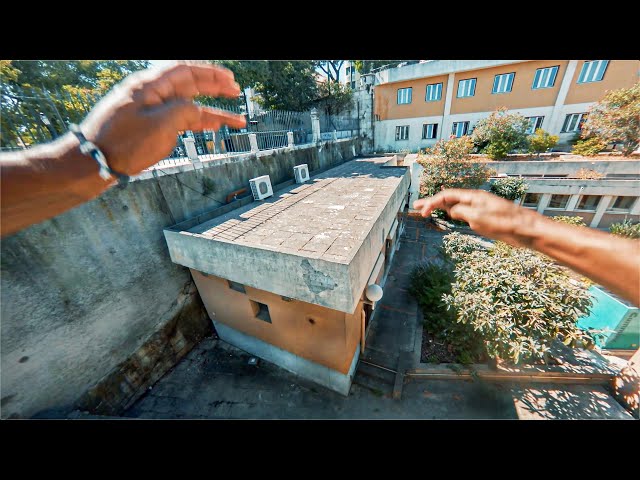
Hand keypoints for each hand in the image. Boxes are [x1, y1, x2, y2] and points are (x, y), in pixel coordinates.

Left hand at [78, 62, 245, 175]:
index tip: (230, 78)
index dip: (210, 73)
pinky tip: (213, 127)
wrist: (93, 162)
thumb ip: (185, 112)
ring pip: (188, 106)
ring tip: (235, 119)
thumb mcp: (160, 126)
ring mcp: (150, 111)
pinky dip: (198, 123)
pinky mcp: (149, 127)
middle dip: (214, 88)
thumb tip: (198, 110)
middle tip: (235, 91)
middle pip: (189, 85)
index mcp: (150, 86)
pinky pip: (179, 120)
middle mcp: (151, 94)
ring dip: (212, 112)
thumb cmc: (122, 144)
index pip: (185, 70)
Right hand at [413, 189, 541, 247]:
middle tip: (416, 205)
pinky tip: (449, 215)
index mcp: (473, 196)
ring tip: (428, 210)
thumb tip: (452, 210)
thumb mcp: (478, 218)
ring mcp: (480, 208)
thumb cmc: (505, 223)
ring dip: (441, 207)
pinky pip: (464, 213)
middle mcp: (475, 200)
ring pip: (456, 205)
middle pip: (449, 198)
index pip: (447, 195)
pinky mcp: (486, 218)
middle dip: (432, 202)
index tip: (421, 212)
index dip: (432, 202)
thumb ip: (462, 212)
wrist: (527, 230)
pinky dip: (453, 213)